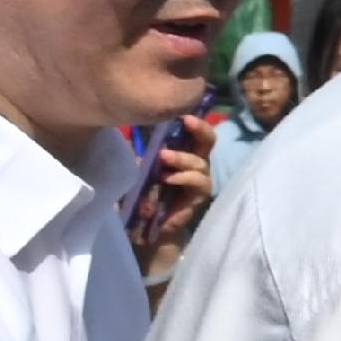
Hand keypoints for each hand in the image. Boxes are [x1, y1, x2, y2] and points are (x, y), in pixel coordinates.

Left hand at [133, 116, 215, 279]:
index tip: (181, 112)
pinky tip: (168, 179)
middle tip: (186, 122)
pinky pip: (199, 182)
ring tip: (163, 157)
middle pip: (209, 140)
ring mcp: (200, 181)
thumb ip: (142, 153)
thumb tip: (131, 133)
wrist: (147, 228)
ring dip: (181, 157)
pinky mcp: (199, 197)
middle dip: (201, 129)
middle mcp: (196, 164)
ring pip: (200, 162)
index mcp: (184, 153)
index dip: (193, 120)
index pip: (195, 131)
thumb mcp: (140, 169)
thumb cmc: (144, 196)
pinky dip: (183, 177)